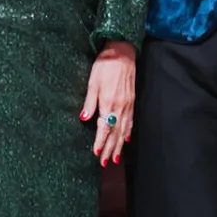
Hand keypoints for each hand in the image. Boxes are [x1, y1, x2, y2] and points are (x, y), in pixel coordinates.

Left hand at [83, 41, 136, 165]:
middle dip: (110, 149)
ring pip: (124, 130)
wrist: (122, 52)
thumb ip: (89, 102)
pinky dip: (129, 132)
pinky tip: (127, 140)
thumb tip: (83, 119)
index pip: (104, 128)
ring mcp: (128, 105)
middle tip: (105, 163)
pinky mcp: (132, 101)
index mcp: (109, 102)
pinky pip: (131, 121)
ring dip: (120, 145)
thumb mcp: (93, 82)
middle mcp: (120, 107)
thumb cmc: (105, 65)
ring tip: (116, 158)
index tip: (97, 154)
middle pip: (115, 133)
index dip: (101, 142)